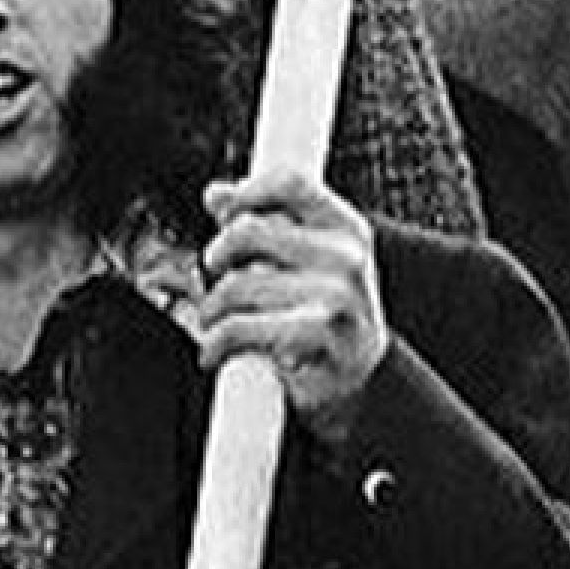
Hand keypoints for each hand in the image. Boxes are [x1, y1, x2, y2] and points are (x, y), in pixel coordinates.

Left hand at [196, 170, 389, 447]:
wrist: (357, 385)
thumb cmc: (325, 318)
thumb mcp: (302, 264)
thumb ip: (262, 223)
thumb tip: (216, 193)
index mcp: (346, 229)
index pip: (289, 182)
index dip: (245, 193)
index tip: (225, 216)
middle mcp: (347, 257)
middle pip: (248, 230)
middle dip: (217, 258)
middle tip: (217, 279)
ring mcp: (338, 297)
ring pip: (236, 284)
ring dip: (212, 308)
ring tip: (216, 322)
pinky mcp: (318, 338)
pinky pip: (240, 327)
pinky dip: (216, 343)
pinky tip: (216, 351)